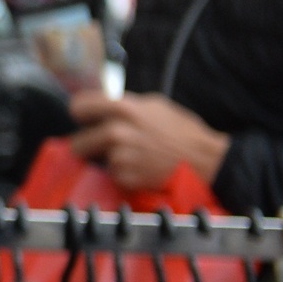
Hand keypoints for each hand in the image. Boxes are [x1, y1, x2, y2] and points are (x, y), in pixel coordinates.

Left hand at [68, 91, 229, 190]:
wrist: (204, 160)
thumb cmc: (182, 131)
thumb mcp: (154, 105)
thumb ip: (125, 105)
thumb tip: (103, 107)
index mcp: (123, 109)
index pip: (78, 106)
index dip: (80, 113)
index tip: (83, 118)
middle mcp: (117, 132)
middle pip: (78, 141)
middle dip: (86, 144)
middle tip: (96, 146)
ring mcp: (120, 156)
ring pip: (98, 160)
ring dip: (109, 159)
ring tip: (131, 156)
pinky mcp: (126, 177)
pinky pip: (113, 175)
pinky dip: (122, 174)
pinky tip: (139, 168)